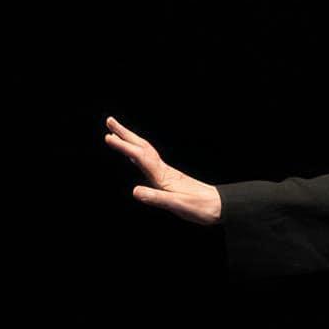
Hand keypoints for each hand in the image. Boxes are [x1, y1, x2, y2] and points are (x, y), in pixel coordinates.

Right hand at [104, 117, 222, 224]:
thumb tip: (135, 191)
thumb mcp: (177, 205)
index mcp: (163, 176)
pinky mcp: (169, 178)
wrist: (220, 206)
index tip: (108, 137)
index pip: (140, 157)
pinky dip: (138, 152)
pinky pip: (149, 160)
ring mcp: (166, 173)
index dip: (124, 147)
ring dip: (130, 140)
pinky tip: (135, 154)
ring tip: (116, 132)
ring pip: (145, 151)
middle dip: (125, 134)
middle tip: (109, 120)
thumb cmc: (201, 207)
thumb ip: (156, 198)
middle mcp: (163, 170)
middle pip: (142, 147)